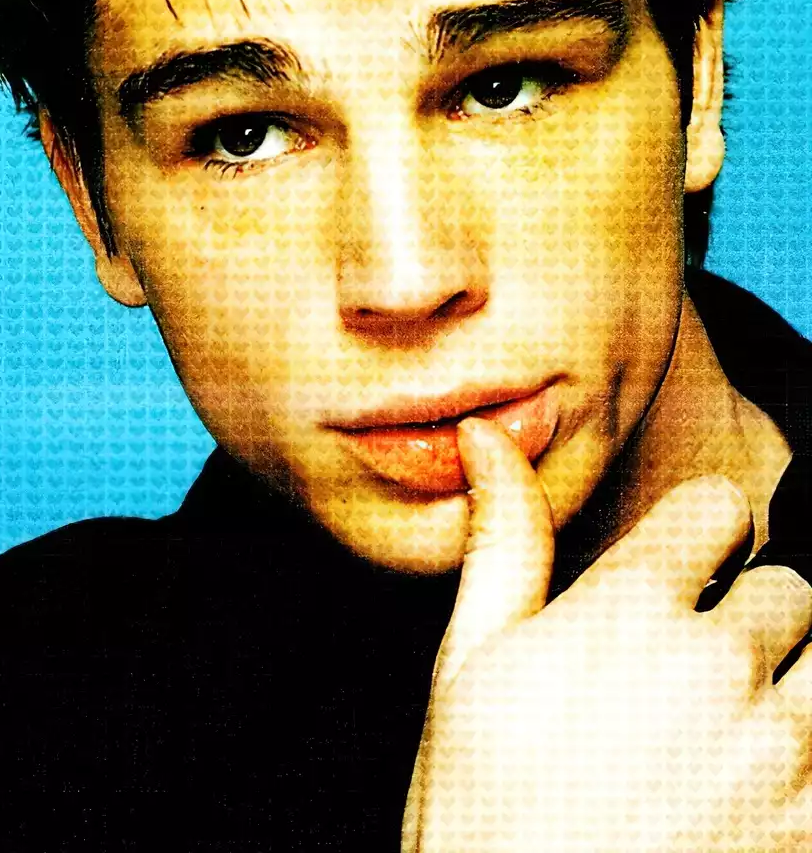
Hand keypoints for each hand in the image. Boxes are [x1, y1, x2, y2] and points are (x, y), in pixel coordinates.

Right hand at [402, 419, 811, 851]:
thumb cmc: (481, 807)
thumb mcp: (468, 664)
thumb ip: (504, 543)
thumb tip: (490, 439)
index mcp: (627, 611)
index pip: (721, 509)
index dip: (697, 541)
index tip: (675, 580)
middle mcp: (717, 666)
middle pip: (791, 593)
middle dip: (749, 626)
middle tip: (687, 681)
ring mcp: (781, 752)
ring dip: (795, 695)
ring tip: (729, 737)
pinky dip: (806, 773)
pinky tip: (746, 794)